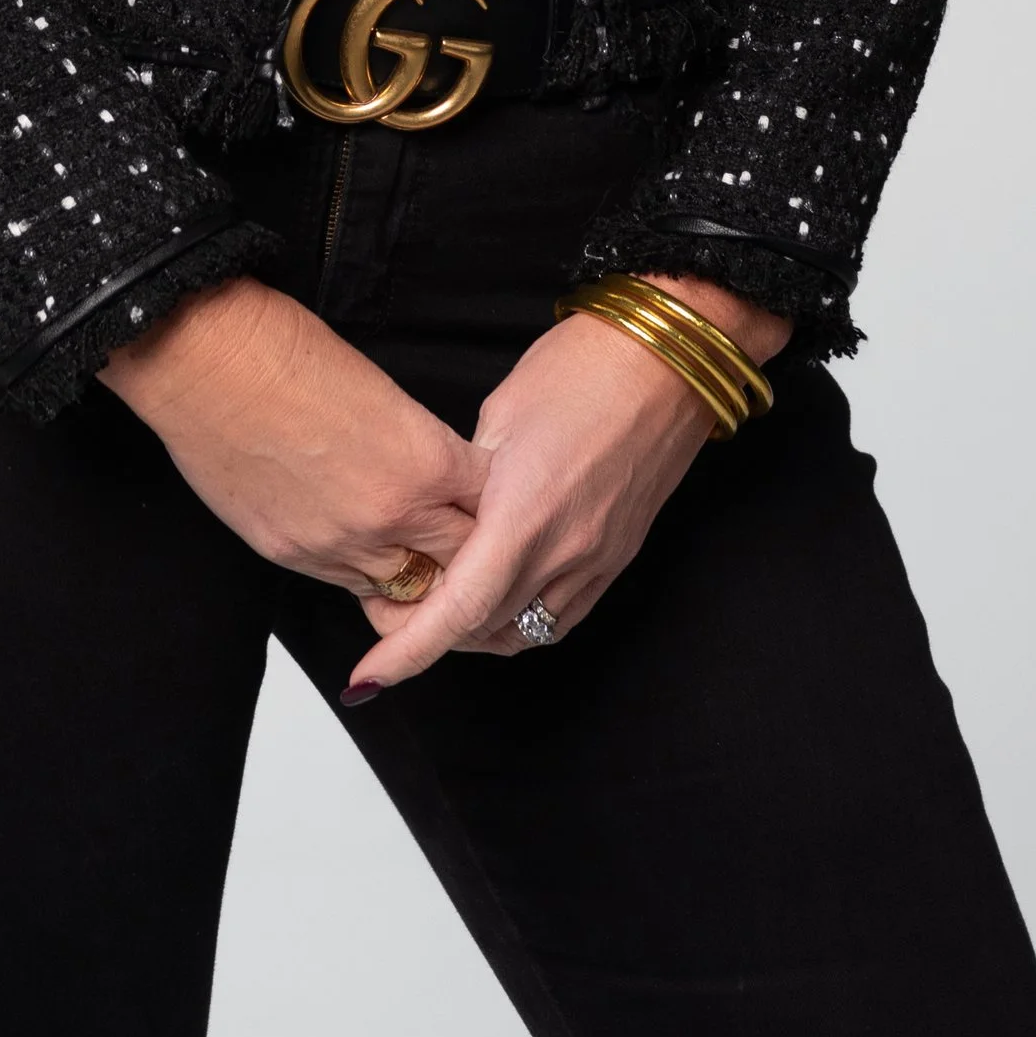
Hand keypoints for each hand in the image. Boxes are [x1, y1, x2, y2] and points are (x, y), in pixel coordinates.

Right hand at [102, 275, 486, 594]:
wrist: (207, 362)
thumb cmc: (286, 350)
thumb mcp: (381, 390)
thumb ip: (416, 444)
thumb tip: (430, 472)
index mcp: (424, 460)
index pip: (490, 505)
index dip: (494, 500)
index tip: (489, 495)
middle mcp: (389, 515)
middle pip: (460, 560)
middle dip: (467, 547)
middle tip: (464, 535)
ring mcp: (337, 545)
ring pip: (406, 589)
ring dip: (416, 569)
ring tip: (417, 549)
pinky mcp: (292, 557)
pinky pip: (348, 586)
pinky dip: (365, 570)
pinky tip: (363, 546)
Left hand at [341, 273, 792, 692]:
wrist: (667, 360)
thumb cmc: (582, 368)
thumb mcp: (500, 414)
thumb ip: (468, 481)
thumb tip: (444, 516)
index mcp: (524, 515)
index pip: (458, 610)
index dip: (408, 651)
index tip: (369, 676)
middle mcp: (564, 551)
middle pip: (485, 629)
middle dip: (433, 636)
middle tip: (392, 615)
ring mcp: (597, 560)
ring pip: (526, 633)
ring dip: (479, 632)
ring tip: (443, 606)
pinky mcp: (618, 556)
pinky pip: (563, 616)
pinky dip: (523, 619)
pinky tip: (501, 596)